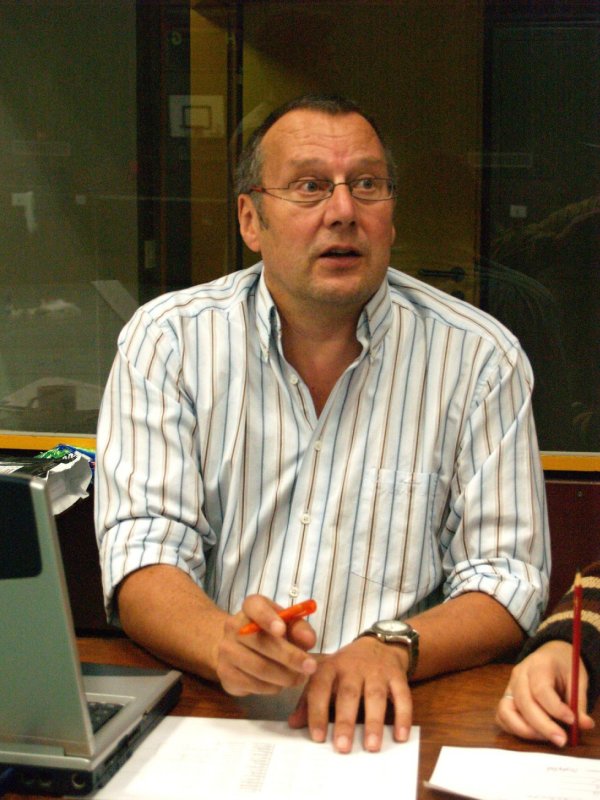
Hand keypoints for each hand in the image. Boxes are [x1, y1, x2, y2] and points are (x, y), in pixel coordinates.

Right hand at [216, 594, 317, 695]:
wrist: (237, 647)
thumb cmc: (269, 632)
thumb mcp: (287, 624)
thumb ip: (300, 629)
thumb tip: (309, 640)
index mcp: (250, 607)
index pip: (255, 606)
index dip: (267, 617)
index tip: (281, 630)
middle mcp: (233, 626)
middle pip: (261, 642)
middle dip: (290, 657)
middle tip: (311, 667)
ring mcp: (226, 651)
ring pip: (259, 668)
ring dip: (285, 676)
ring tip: (299, 678)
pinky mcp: (225, 674)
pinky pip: (253, 684)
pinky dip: (272, 687)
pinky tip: (280, 684)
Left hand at [288, 635, 411, 752]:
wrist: (378, 644)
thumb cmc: (346, 667)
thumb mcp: (325, 675)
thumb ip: (309, 699)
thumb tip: (293, 724)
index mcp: (331, 667)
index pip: (320, 688)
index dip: (317, 712)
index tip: (317, 738)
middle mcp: (353, 667)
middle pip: (349, 694)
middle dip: (345, 721)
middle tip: (342, 747)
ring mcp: (377, 671)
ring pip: (375, 696)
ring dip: (374, 721)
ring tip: (372, 746)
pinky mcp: (397, 675)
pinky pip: (402, 695)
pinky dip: (403, 715)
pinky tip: (401, 736)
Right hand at [496, 640, 594, 745]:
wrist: (550, 656)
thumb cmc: (564, 666)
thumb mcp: (577, 678)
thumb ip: (579, 702)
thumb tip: (585, 724)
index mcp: (538, 664)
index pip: (540, 689)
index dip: (555, 708)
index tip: (572, 721)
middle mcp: (519, 674)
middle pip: (523, 703)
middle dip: (543, 726)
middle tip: (561, 740)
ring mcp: (510, 686)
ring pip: (506, 711)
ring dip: (526, 730)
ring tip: (547, 737)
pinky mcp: (506, 698)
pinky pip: (502, 717)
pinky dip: (515, 729)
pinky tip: (536, 733)